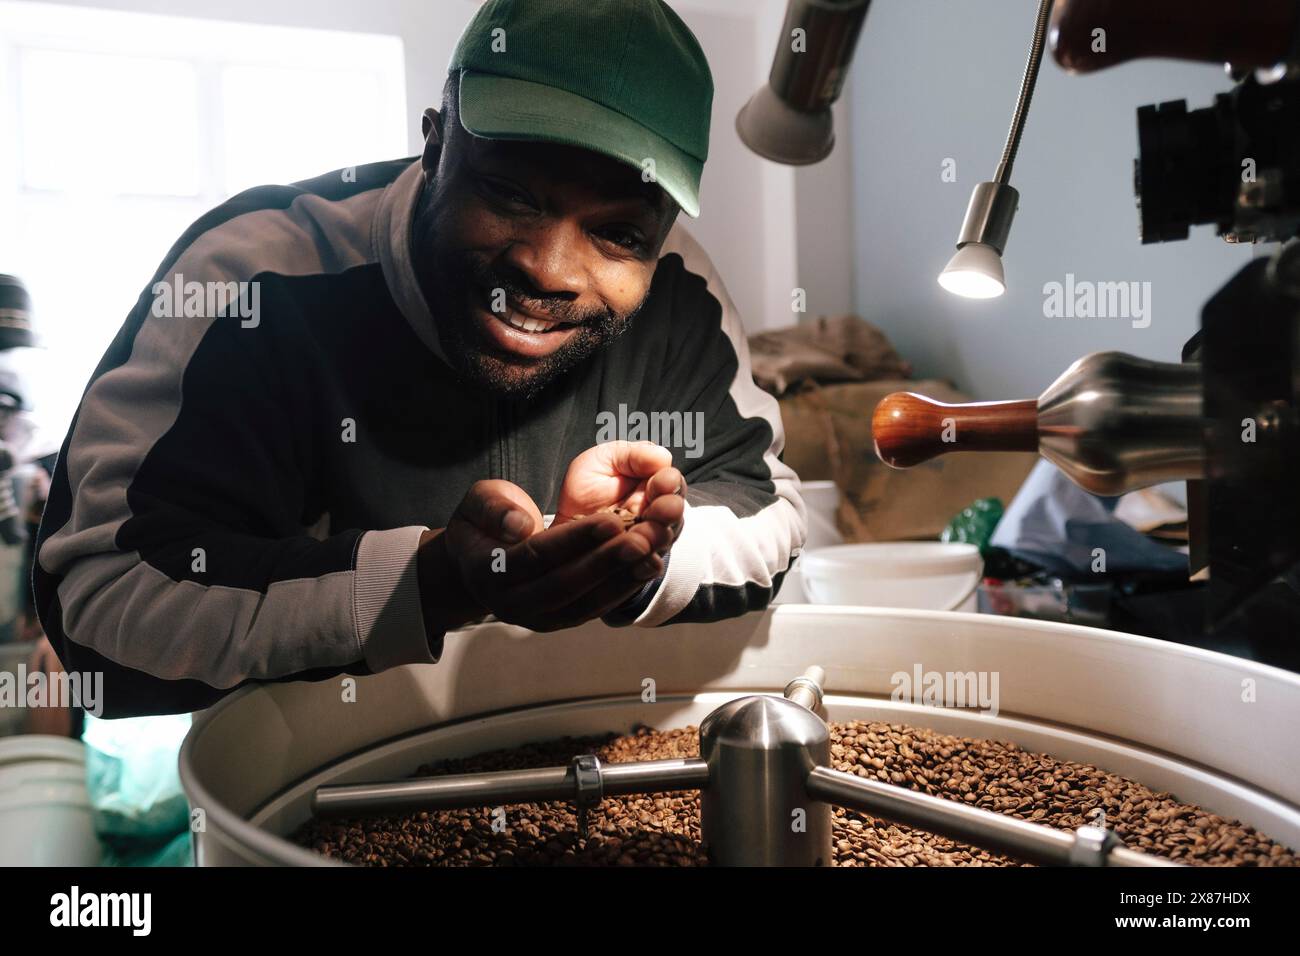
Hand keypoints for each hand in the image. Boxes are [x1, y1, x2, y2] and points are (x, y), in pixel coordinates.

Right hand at [420, 477, 671, 632]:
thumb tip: (520, 526)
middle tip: (643, 540)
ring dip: (623, 579)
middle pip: (566, 585)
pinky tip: (649, 567)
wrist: (478, 562)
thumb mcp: (477, 503)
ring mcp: (538, 618)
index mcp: (487, 572)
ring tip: (654, 554)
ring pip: (585, 603)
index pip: (537, 555)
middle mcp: (512, 603)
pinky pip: (595, 608)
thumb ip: (494, 508)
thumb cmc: (481, 524)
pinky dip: (624, 588)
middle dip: (607, 563)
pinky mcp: (561, 620)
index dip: (575, 540)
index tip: (610, 521)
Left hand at [553, 441, 686, 561]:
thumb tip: (663, 456)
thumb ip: (632, 455)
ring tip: (642, 536)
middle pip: (673, 515)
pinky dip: (644, 566)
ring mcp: (649, 543)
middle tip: (660, 510)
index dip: (669, 483)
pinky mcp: (636, 567)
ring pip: (661, 542)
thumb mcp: (603, 461)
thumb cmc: (586, 487)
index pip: (672, 483)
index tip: (661, 482)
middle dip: (668, 511)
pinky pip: (647, 570)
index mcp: (654, 486)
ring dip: (655, 539)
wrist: (565, 525)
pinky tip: (638, 563)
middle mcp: (657, 515)